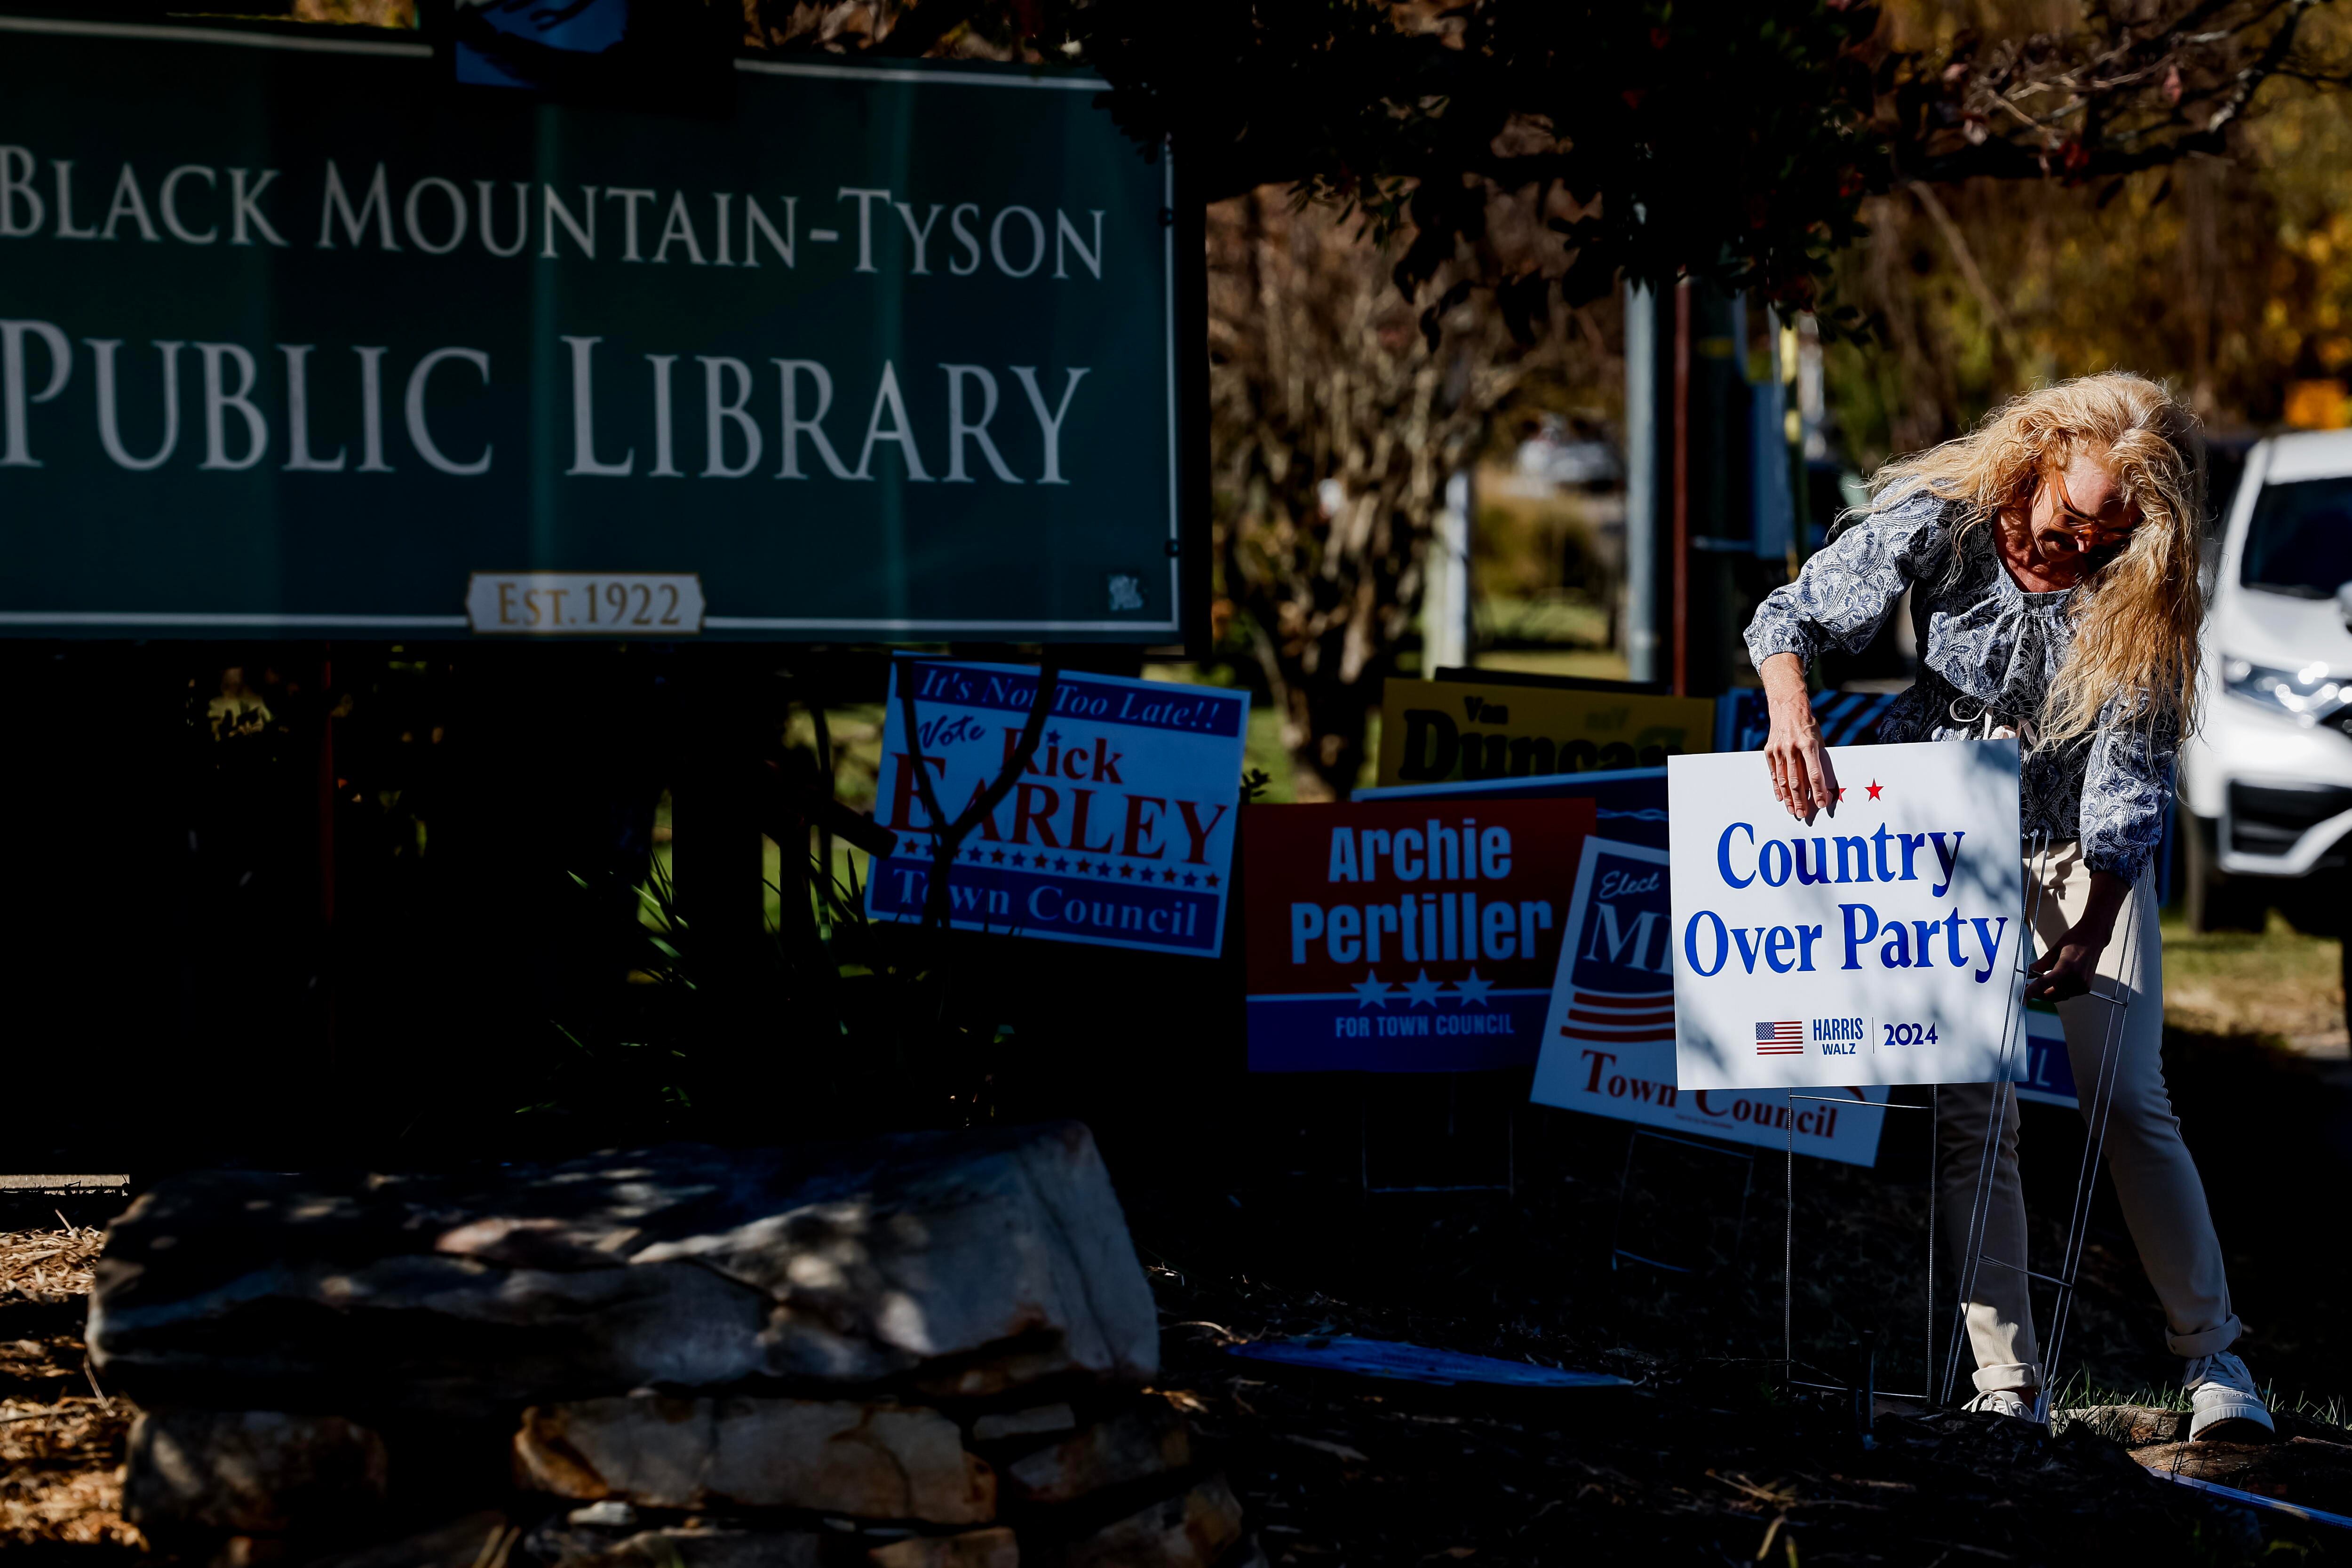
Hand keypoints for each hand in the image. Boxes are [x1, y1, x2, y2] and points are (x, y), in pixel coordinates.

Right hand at [1759, 652, 1837, 820]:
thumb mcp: (1819, 740)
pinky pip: (1774, 773)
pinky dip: (1777, 787)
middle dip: (1801, 800)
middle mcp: (1792, 747)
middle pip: (1797, 781)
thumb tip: (1825, 785)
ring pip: (1784, 780)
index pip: (1815, 774)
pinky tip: (1781, 798)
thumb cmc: (1808, 725)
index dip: (1818, 791)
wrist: (1787, 707)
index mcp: (1809, 744)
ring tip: (1793, 810)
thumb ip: (1820, 762)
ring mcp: (1779, 749)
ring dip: (1789, 798)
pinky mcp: (1769, 750)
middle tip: (1804, 814)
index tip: (1822, 804)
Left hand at [2025, 870, 2128, 1000]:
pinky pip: (2068, 994)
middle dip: (2039, 992)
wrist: (2094, 938)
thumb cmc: (2075, 940)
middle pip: (2051, 994)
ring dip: (2050, 991)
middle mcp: (2076, 978)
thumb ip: (2041, 964)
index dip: (2031, 992)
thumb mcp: (2054, 949)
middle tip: (2030, 987)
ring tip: (2047, 979)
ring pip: (2059, 996)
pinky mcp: (2086, 988)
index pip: (2045, 983)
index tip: (2023, 999)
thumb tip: (2027, 972)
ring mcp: (2083, 984)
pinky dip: (2060, 990)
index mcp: (2066, 966)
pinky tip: (2059, 980)